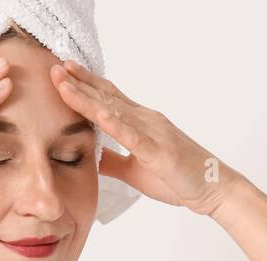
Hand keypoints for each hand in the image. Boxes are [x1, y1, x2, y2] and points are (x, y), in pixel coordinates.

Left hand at [50, 58, 238, 216]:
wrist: (214, 188)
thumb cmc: (179, 179)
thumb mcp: (136, 170)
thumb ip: (112, 160)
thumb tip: (89, 155)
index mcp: (140, 123)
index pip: (107, 98)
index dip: (84, 84)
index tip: (61, 72)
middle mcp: (146, 120)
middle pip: (106, 97)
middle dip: (78, 82)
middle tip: (52, 66)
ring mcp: (153, 133)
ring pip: (114, 111)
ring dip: (87, 97)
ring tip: (63, 82)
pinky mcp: (159, 153)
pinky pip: (134, 137)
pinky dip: (115, 125)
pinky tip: (98, 114)